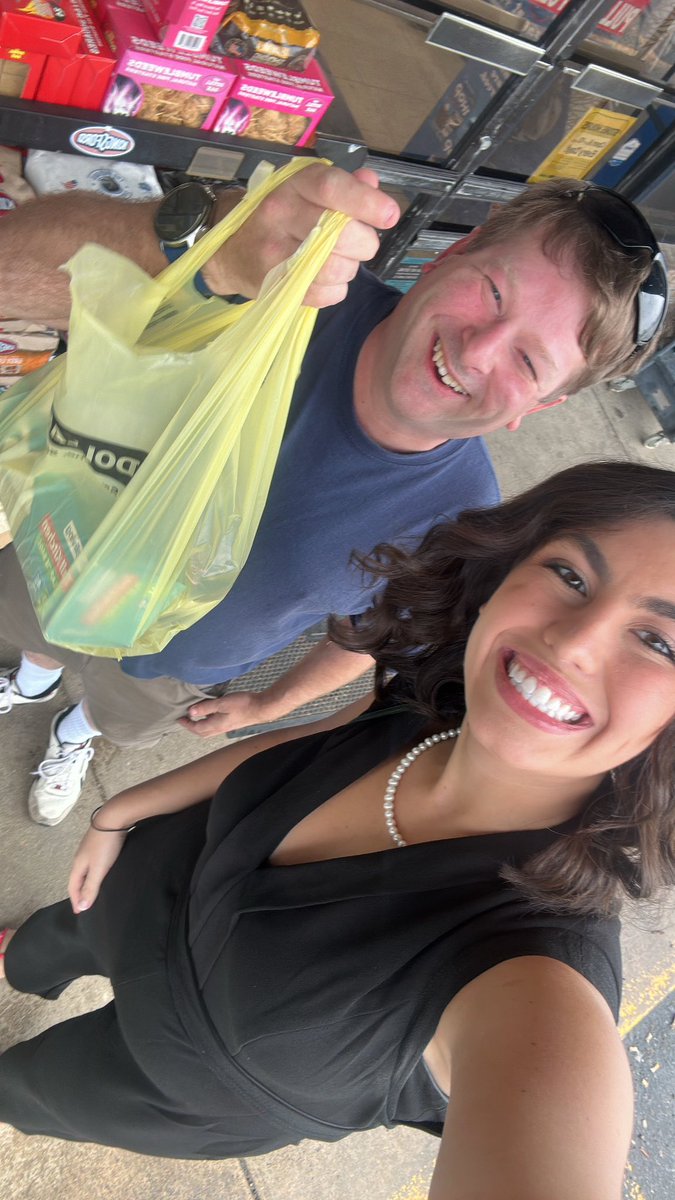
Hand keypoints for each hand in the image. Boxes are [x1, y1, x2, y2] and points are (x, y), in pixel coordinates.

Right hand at [68, 826, 126, 913]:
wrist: (114, 817)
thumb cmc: (106, 845)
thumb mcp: (98, 869)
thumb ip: (90, 887)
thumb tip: (82, 906)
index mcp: (78, 864)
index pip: (73, 886)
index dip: (76, 900)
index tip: (79, 912)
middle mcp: (81, 856)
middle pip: (77, 878)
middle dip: (80, 892)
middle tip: (85, 904)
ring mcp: (90, 848)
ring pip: (86, 869)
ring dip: (87, 881)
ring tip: (94, 891)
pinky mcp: (100, 843)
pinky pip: (95, 862)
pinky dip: (95, 872)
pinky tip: (103, 872)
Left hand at [178, 690, 279, 737]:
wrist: (261, 708)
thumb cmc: (242, 704)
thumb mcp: (221, 703)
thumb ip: (206, 707)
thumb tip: (190, 712)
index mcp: (215, 725)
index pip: (196, 728)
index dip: (186, 724)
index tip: (178, 718)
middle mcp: (219, 729)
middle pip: (201, 732)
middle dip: (192, 727)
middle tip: (185, 720)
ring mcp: (226, 727)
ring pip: (208, 730)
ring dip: (200, 726)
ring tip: (195, 718)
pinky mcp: (231, 724)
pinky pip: (215, 726)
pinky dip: (208, 723)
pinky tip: (210, 715)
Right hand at [202, 164, 399, 306]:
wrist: (231, 250)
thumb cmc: (280, 218)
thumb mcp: (306, 191)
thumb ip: (344, 186)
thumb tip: (371, 184)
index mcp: (293, 185)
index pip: (331, 188)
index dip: (365, 202)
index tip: (389, 215)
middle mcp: (281, 214)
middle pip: (341, 233)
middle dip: (365, 244)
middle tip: (362, 245)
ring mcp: (274, 252)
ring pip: (335, 268)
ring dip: (348, 269)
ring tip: (339, 262)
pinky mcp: (274, 284)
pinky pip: (324, 294)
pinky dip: (335, 291)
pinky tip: (326, 280)